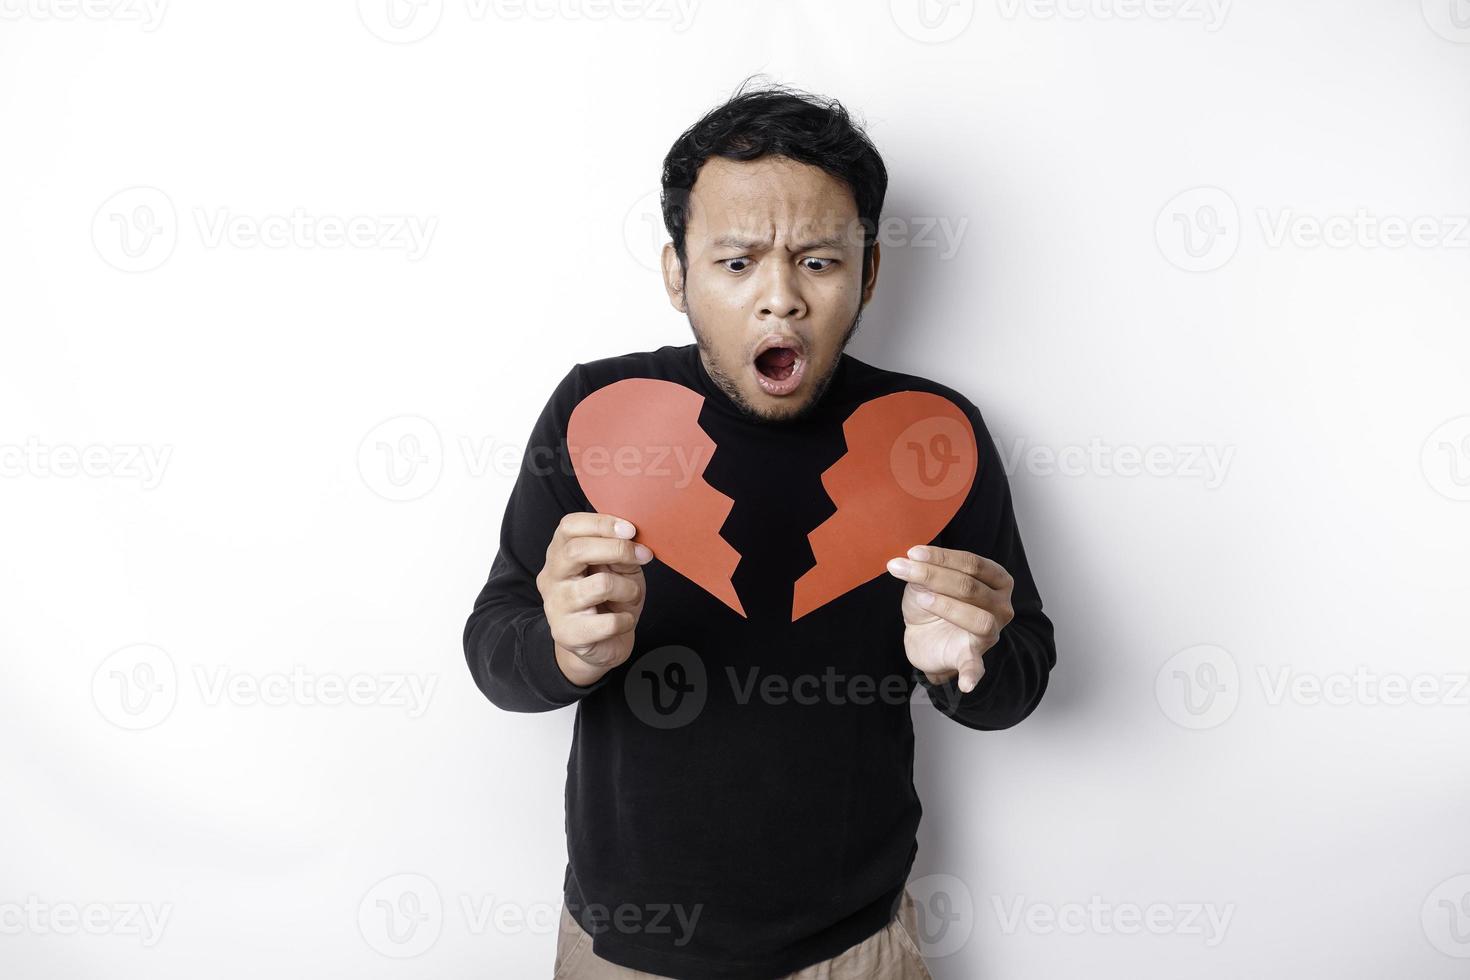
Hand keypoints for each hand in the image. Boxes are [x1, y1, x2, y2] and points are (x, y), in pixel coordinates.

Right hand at [537, 512, 653, 685]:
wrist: (603, 644)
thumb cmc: (611, 599)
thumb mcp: (620, 568)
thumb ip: (621, 552)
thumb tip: (631, 541)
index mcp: (560, 554)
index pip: (569, 526)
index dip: (602, 523)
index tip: (631, 530)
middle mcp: (551, 577)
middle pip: (576, 550)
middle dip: (617, 549)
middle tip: (643, 556)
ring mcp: (555, 606)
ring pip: (600, 585)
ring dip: (628, 589)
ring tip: (631, 596)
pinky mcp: (567, 634)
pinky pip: (608, 622)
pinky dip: (626, 620)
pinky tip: (624, 621)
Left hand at [886, 545, 1013, 693]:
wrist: (924, 637)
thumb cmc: (933, 603)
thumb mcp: (926, 582)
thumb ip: (925, 570)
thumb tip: (910, 560)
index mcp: (996, 580)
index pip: (973, 564)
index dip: (942, 557)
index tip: (913, 553)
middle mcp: (1000, 606)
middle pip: (971, 587)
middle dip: (933, 575)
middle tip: (901, 569)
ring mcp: (991, 633)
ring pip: (979, 619)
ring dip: (947, 606)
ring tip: (922, 599)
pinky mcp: (972, 657)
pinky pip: (976, 667)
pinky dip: (972, 675)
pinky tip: (966, 684)